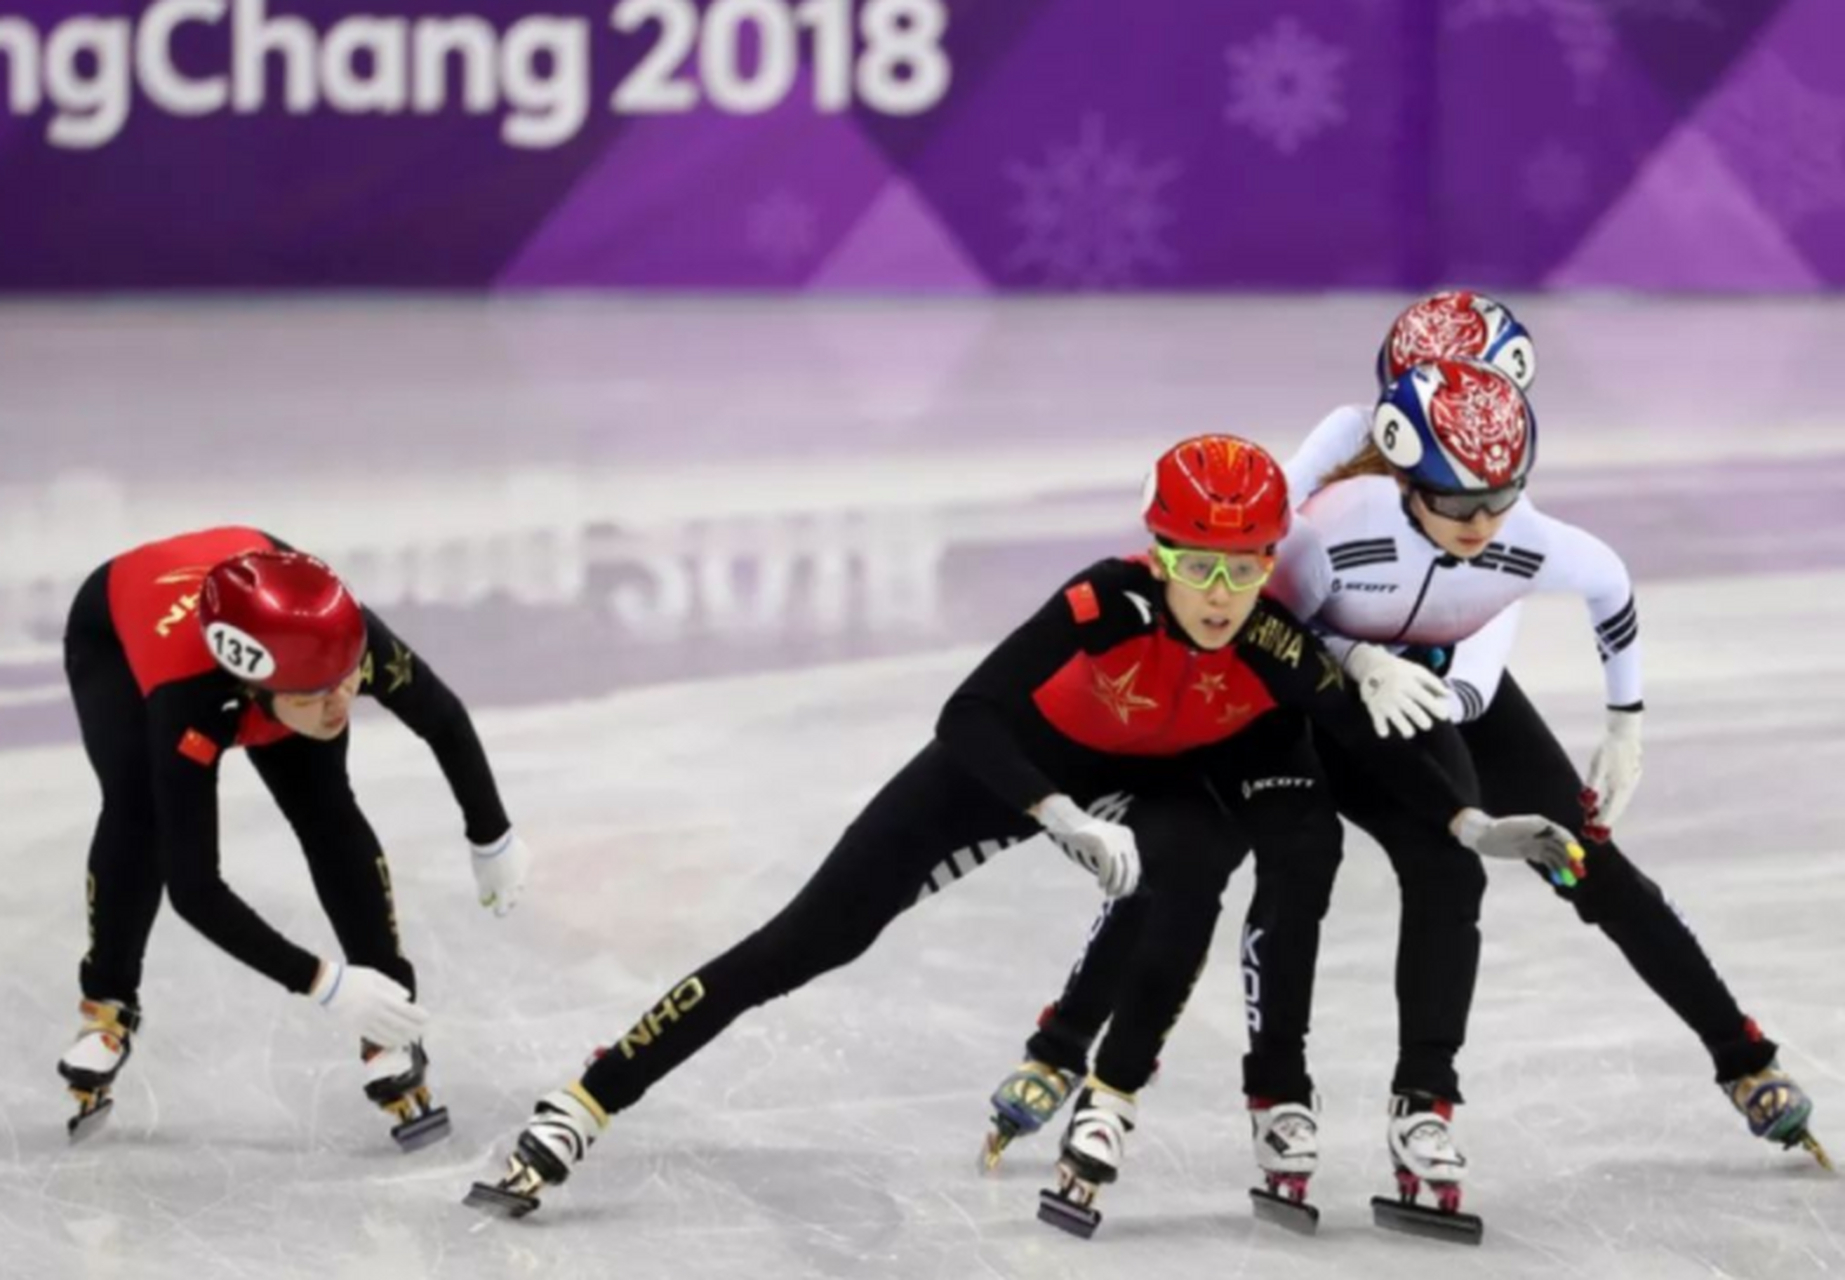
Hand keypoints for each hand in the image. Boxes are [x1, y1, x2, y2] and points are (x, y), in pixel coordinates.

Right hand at [308, 961, 428, 1048]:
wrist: (328, 985)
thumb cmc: (353, 977)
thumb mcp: (375, 976)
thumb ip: (392, 987)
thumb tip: (407, 998)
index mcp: (380, 996)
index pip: (404, 1009)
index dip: (416, 1015)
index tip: (426, 1018)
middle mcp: (373, 1011)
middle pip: (397, 1023)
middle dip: (412, 1028)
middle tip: (422, 1031)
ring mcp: (363, 1021)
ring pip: (386, 1033)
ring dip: (401, 1037)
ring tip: (411, 1039)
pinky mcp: (354, 1027)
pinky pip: (373, 1037)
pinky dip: (385, 1040)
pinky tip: (393, 1042)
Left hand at [471, 829, 532, 916]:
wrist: (493, 839)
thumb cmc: (483, 861)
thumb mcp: (481, 878)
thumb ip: (485, 890)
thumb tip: (486, 900)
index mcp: (503, 890)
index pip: (503, 907)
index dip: (500, 911)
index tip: (498, 913)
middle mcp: (516, 882)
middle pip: (516, 896)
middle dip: (511, 899)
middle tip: (505, 899)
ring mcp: (523, 870)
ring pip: (520, 879)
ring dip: (514, 881)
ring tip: (505, 874)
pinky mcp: (527, 857)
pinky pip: (522, 865)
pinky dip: (516, 864)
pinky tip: (508, 856)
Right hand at [1034, 795, 1140, 897]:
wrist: (1071, 821)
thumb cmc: (1088, 835)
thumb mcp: (1108, 843)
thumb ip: (1117, 856)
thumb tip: (1124, 882)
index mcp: (1127, 836)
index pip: (1135, 864)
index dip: (1132, 881)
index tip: (1126, 892)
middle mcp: (1123, 838)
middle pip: (1129, 869)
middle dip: (1124, 886)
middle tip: (1116, 895)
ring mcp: (1112, 840)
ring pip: (1119, 871)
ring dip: (1114, 885)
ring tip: (1108, 892)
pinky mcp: (1101, 844)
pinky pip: (1106, 868)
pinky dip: (1104, 879)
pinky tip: (1100, 883)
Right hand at [1344, 644, 1452, 738]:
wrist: (1371, 665)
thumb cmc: (1400, 670)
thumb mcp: (1417, 671)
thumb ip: (1434, 683)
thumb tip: (1449, 696)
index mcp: (1408, 683)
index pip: (1425, 698)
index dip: (1436, 708)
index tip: (1444, 716)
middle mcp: (1397, 692)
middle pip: (1413, 711)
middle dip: (1423, 722)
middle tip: (1426, 724)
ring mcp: (1384, 701)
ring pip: (1397, 720)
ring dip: (1406, 730)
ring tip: (1409, 731)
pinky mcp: (1373, 707)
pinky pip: (1379, 723)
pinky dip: (1383, 730)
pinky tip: (1386, 731)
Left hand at [1452, 809, 1586, 878]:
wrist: (1484, 836)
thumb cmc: (1498, 829)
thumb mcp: (1515, 826)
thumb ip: (1533, 827)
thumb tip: (1550, 828)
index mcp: (1540, 823)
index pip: (1561, 833)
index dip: (1570, 844)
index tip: (1578, 856)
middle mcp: (1542, 833)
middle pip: (1561, 846)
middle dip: (1571, 859)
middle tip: (1579, 872)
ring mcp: (1538, 843)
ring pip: (1556, 855)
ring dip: (1565, 866)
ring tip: (1571, 880)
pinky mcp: (1532, 852)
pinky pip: (1547, 861)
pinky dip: (1555, 869)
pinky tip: (1560, 879)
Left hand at [1583, 710, 1642, 840]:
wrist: (1625, 731)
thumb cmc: (1609, 747)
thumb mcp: (1597, 766)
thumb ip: (1592, 784)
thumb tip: (1586, 802)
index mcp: (1621, 786)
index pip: (1611, 810)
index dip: (1602, 821)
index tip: (1592, 831)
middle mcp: (1629, 785)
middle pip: (1617, 808)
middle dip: (1605, 819)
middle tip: (1592, 829)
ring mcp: (1633, 780)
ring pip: (1620, 801)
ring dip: (1608, 810)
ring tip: (1594, 818)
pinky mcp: (1632, 774)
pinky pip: (1622, 793)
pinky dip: (1613, 800)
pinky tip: (1605, 802)